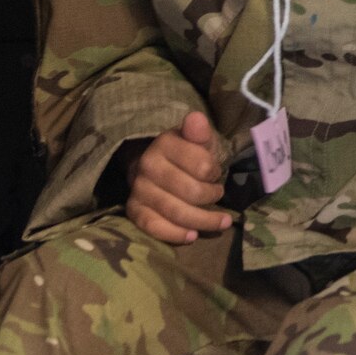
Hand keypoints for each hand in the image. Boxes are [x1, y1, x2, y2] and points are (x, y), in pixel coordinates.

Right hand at [126, 110, 231, 244]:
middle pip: (190, 192)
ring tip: (221, 221)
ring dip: (203, 220)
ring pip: (175, 212)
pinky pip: (153, 227)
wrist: (157, 165)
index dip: (215, 173)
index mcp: (165, 143)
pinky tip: (193, 236)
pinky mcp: (134, 210)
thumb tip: (196, 118)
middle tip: (218, 194)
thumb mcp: (199, 139)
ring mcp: (138, 189)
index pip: (201, 165)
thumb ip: (200, 132)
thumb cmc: (187, 152)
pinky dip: (175, 234)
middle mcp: (147, 165)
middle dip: (211, 196)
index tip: (217, 173)